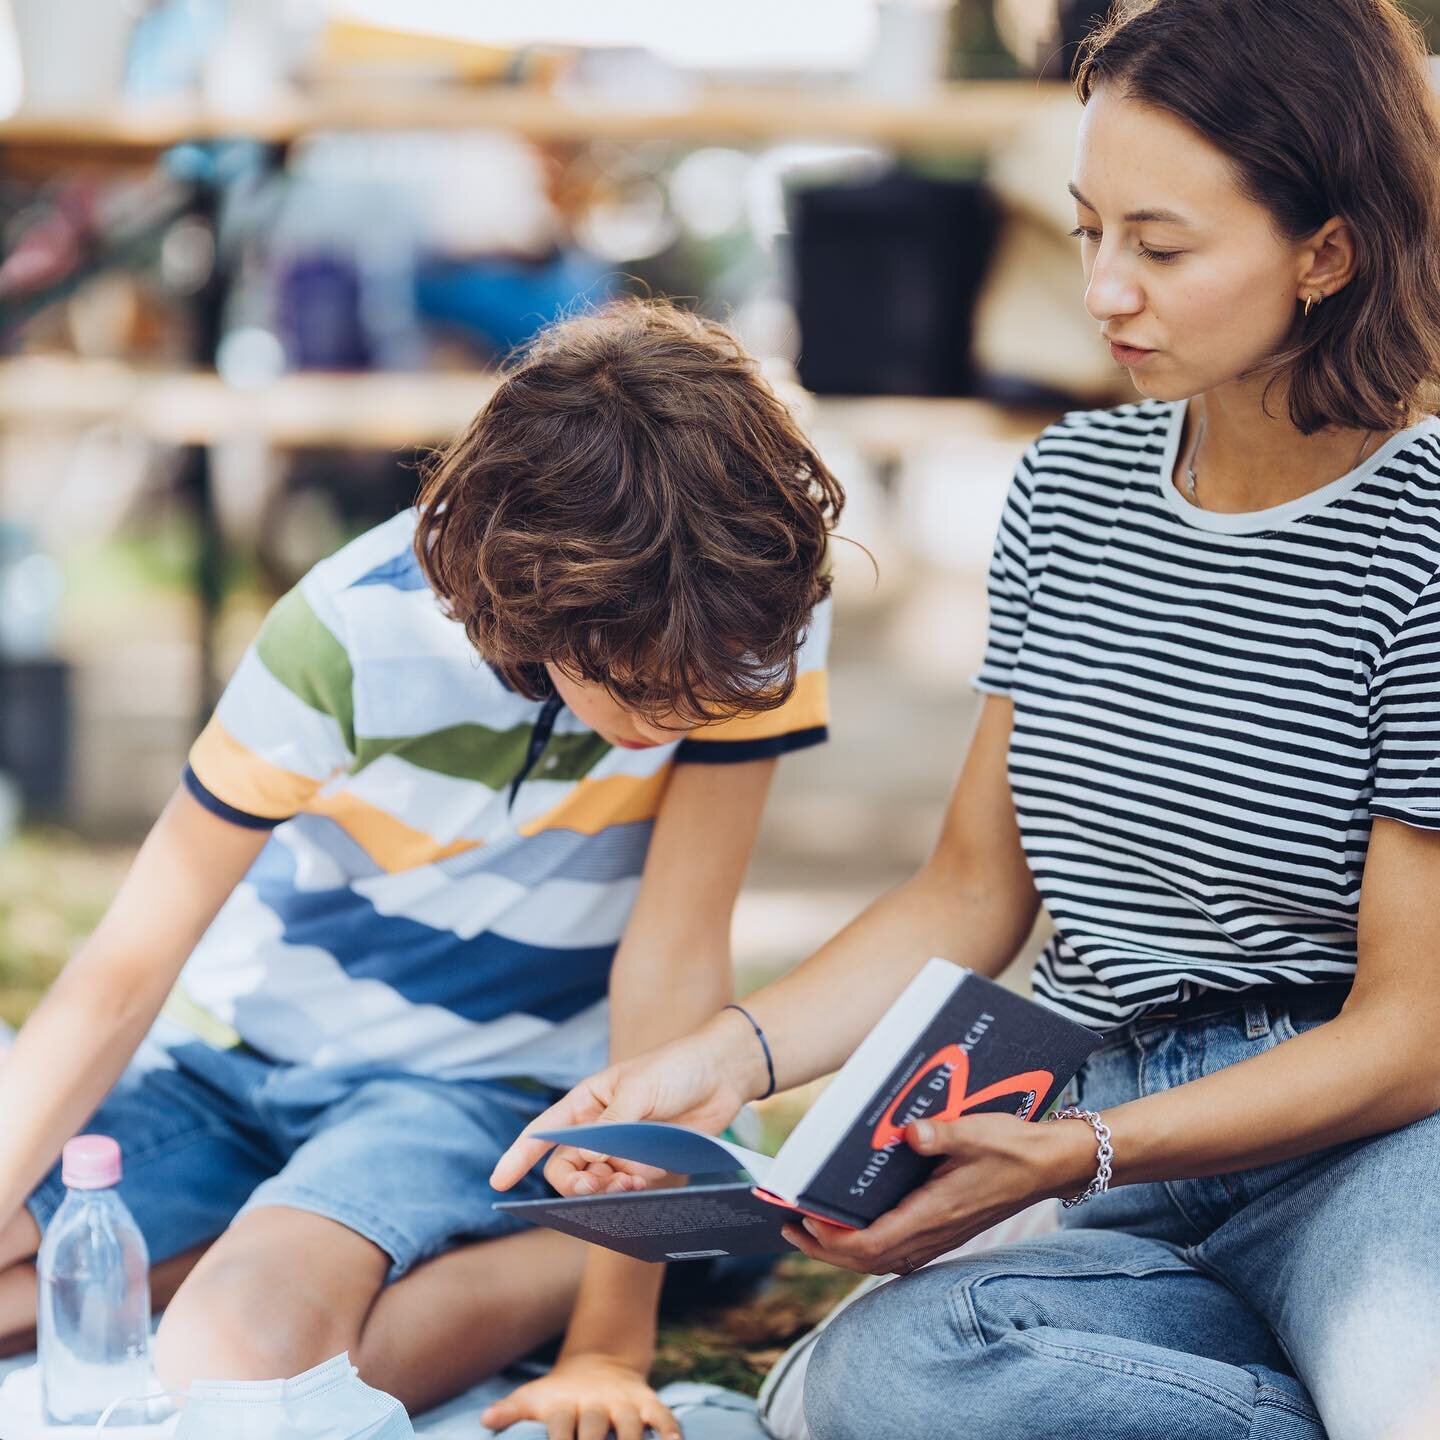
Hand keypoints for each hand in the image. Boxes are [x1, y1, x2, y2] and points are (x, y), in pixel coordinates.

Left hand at [480, 1354, 679, 1439]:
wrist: (598, 1362)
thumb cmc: (558, 1396)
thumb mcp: (534, 1397)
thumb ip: (511, 1410)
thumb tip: (484, 1420)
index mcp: (565, 1405)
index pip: (560, 1426)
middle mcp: (596, 1404)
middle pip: (595, 1427)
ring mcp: (623, 1403)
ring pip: (630, 1424)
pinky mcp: (647, 1402)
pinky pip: (662, 1416)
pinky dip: (670, 1430)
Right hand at [489, 1016, 758, 1195]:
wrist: (723, 1075)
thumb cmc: (676, 1069)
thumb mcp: (638, 1090)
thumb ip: (611, 1127)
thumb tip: (589, 1162)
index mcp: (587, 1102)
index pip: (542, 1133)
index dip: (518, 1158)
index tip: (498, 1183)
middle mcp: (600, 1128)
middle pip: (566, 1168)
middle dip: (572, 1183)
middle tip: (593, 1187)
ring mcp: (623, 1149)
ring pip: (595, 1183)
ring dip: (602, 1190)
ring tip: (625, 1185)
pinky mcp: (647, 1164)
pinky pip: (624, 1189)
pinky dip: (626, 1194)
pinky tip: (638, 1187)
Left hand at [781, 1113, 1089, 1275]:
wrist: (1049, 1164)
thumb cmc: (1012, 1146)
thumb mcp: (976, 1131)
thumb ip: (942, 1134)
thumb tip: (910, 1131)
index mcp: (936, 1213)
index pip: (873, 1244)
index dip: (833, 1240)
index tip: (803, 1220)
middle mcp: (935, 1233)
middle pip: (869, 1260)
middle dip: (824, 1249)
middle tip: (788, 1227)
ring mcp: (941, 1236)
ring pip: (881, 1259)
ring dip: (842, 1251)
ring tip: (809, 1229)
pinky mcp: (944, 1230)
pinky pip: (897, 1251)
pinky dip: (867, 1247)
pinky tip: (853, 1229)